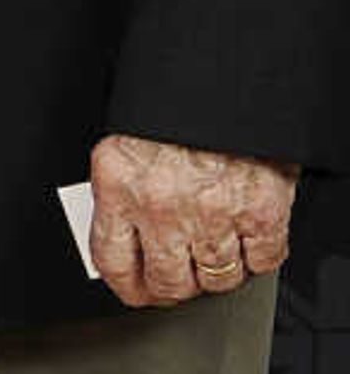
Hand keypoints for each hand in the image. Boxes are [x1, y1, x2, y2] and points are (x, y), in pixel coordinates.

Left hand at [87, 132, 297, 306]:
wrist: (223, 82)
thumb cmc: (173, 112)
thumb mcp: (127, 146)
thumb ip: (123, 192)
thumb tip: (123, 236)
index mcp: (119, 185)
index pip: (112, 260)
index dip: (128, 286)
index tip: (136, 291)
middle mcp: (162, 205)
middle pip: (169, 282)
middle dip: (175, 288)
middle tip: (182, 280)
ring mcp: (214, 213)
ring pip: (216, 279)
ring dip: (217, 273)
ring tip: (215, 254)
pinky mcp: (261, 212)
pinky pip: (261, 262)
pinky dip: (257, 258)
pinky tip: (248, 241)